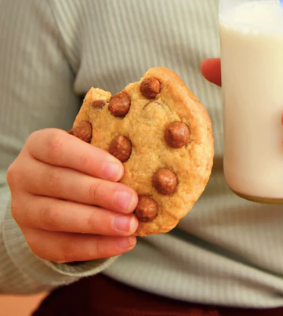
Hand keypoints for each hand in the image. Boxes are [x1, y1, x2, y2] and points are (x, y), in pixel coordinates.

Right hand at [6, 129, 137, 263]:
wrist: (58, 193)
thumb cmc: (84, 164)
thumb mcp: (91, 151)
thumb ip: (109, 155)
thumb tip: (148, 165)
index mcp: (37, 145)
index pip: (56, 148)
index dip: (87, 159)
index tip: (118, 170)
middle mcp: (23, 175)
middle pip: (58, 183)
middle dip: (98, 193)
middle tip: (130, 201)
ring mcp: (23, 209)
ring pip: (56, 217)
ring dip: (97, 223)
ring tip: (130, 225)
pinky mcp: (33, 239)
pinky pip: (62, 247)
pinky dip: (96, 247)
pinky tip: (124, 243)